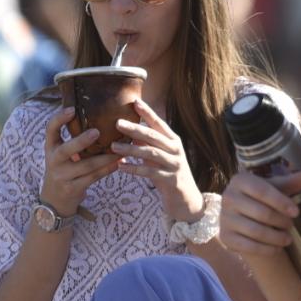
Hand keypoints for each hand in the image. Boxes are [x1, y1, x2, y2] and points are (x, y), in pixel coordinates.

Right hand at [40, 107, 120, 215]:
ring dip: (106, 157)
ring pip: (87, 165)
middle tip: (97, 132)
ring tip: (121, 149)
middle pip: (67, 149)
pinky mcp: (73, 188)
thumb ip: (72, 139)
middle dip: (82, 141)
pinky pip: (93, 177)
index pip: (50, 129)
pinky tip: (118, 162)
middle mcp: (54, 160)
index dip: (59, 118)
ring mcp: (63, 176)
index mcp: (51, 147)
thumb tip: (96, 115)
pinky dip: (107, 169)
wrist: (54, 199)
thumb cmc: (63, 168)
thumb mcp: (60, 153)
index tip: (72, 109)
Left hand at [112, 99, 202, 222]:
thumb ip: (148, 144)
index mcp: (173, 140)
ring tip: (114, 146)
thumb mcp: (160, 156)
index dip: (147, 112)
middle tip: (117, 123)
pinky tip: (121, 166)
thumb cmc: (169, 174)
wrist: (186, 199)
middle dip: (135, 129)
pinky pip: (149, 172)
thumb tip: (130, 131)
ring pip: (151, 153)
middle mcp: (176, 150)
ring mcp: (174, 164)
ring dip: (131, 149)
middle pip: (153, 136)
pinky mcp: (170, 179)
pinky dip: (134, 168)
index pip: (159, 123)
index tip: (135, 102)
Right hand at [220, 170, 300, 256]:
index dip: (281, 202)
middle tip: (291, 225)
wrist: (246, 220)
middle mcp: (228, 197)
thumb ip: (291, 182)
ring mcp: (224, 218)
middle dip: (281, 221)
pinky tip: (277, 249)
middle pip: (261, 212)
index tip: (296, 212)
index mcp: (240, 180)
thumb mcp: (276, 189)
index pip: (262, 191)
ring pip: (256, 231)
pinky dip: (266, 250)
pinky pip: (249, 246)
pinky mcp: (225, 237)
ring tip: (288, 239)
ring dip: (276, 237)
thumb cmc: (264, 200)